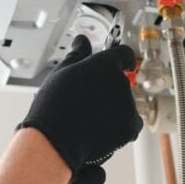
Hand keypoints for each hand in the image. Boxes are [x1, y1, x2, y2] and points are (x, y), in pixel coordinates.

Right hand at [16, 35, 142, 173]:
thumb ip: (77, 55)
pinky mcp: (131, 127)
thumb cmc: (53, 107)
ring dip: (113, 109)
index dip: (122, 59)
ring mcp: (128, 105)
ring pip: (125, 104)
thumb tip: (82, 41)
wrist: (54, 141)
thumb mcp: (61, 74)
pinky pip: (131, 124)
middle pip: (120, 82)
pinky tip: (100, 129)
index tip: (122, 64)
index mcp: (104, 65)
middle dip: (108, 90)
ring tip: (88, 119)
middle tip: (87, 102)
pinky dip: (120, 127)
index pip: (123, 54)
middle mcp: (120, 82)